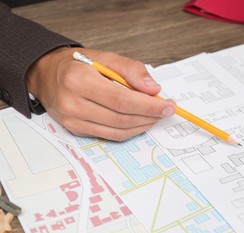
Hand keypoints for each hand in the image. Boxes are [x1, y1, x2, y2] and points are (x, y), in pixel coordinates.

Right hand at [26, 47, 174, 140]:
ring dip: (142, 125)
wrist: (47, 74)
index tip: (168, 105)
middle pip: (122, 118)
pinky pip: (110, 135)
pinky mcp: (76, 130)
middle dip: (149, 116)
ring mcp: (73, 120)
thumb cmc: (77, 64)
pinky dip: (129, 130)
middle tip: (166, 110)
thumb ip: (132, 70)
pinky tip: (139, 121)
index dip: (148, 106)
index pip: (122, 100)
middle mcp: (72, 103)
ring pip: (118, 131)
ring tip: (155, 115)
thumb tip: (153, 89)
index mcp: (78, 80)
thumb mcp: (105, 56)